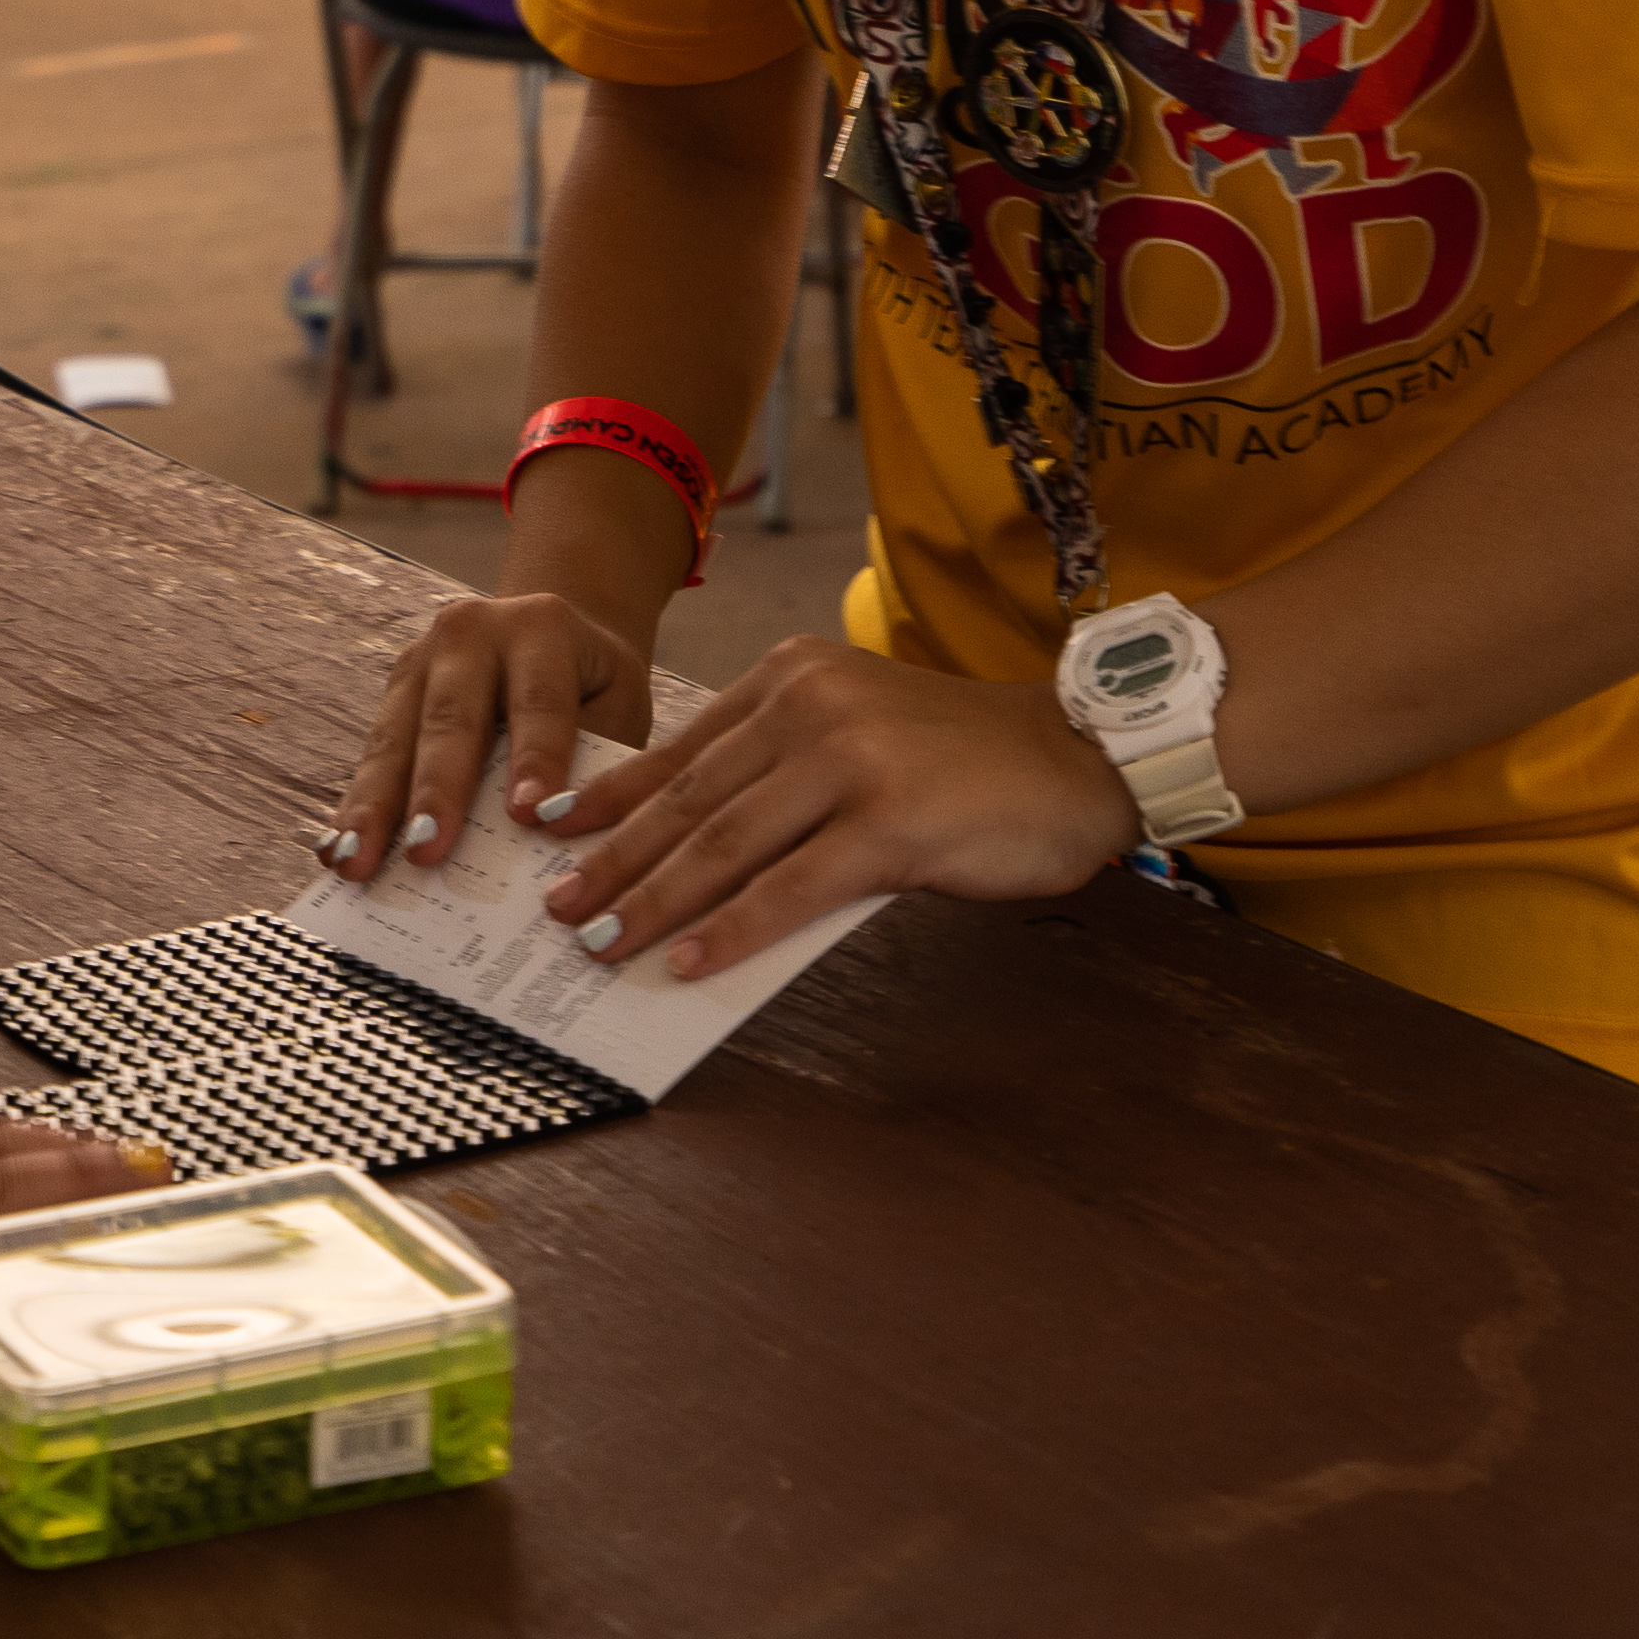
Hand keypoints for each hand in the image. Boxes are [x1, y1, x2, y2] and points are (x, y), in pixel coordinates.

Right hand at [322, 586, 654, 881]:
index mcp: (543, 628)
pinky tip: (336, 848)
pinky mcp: (393, 687)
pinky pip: (372, 752)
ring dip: (375, 806)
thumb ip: (596, 761)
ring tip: (357, 861)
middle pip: (452, 719)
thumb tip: (561, 841)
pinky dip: (355, 805)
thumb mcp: (618, 705)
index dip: (535, 758)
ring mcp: (422, 656)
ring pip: (396, 737)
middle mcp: (473, 631)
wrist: (552, 629)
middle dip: (437, 792)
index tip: (529, 816)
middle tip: (427, 853)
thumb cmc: (594, 685)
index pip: (540, 700)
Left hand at [521, 632, 1138, 978]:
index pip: (683, 748)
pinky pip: (790, 887)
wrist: (1084, 755)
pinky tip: (690, 960)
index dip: (612, 795)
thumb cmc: (973, 760)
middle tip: (558, 904)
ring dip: (653, 902)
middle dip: (613, 859)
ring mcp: (849, 762)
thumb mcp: (864, 734)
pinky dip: (733, 930)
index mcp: (793, 678)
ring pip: (724, 846)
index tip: (554, 830)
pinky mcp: (890, 823)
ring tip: (601, 941)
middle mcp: (809, 708)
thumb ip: (787, 774)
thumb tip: (701, 855)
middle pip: (689, 800)